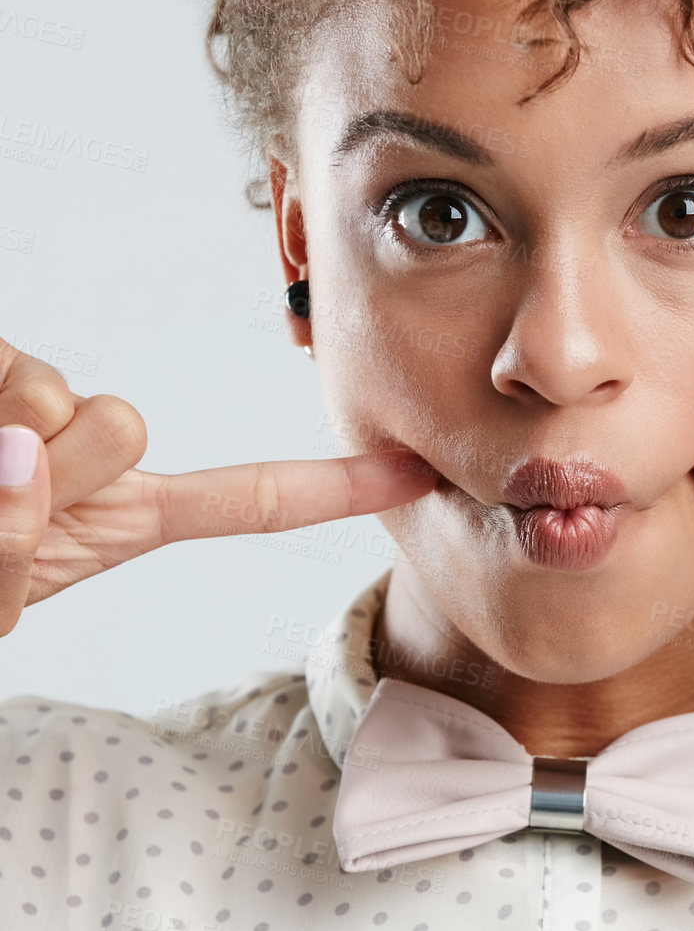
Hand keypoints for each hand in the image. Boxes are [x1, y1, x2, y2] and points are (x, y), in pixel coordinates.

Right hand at [0, 335, 437, 637]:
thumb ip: (6, 559)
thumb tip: (20, 455)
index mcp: (112, 518)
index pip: (237, 500)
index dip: (325, 487)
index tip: (415, 474)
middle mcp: (76, 450)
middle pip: (121, 421)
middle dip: (55, 466)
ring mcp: (24, 403)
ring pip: (56, 394)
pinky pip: (5, 371)